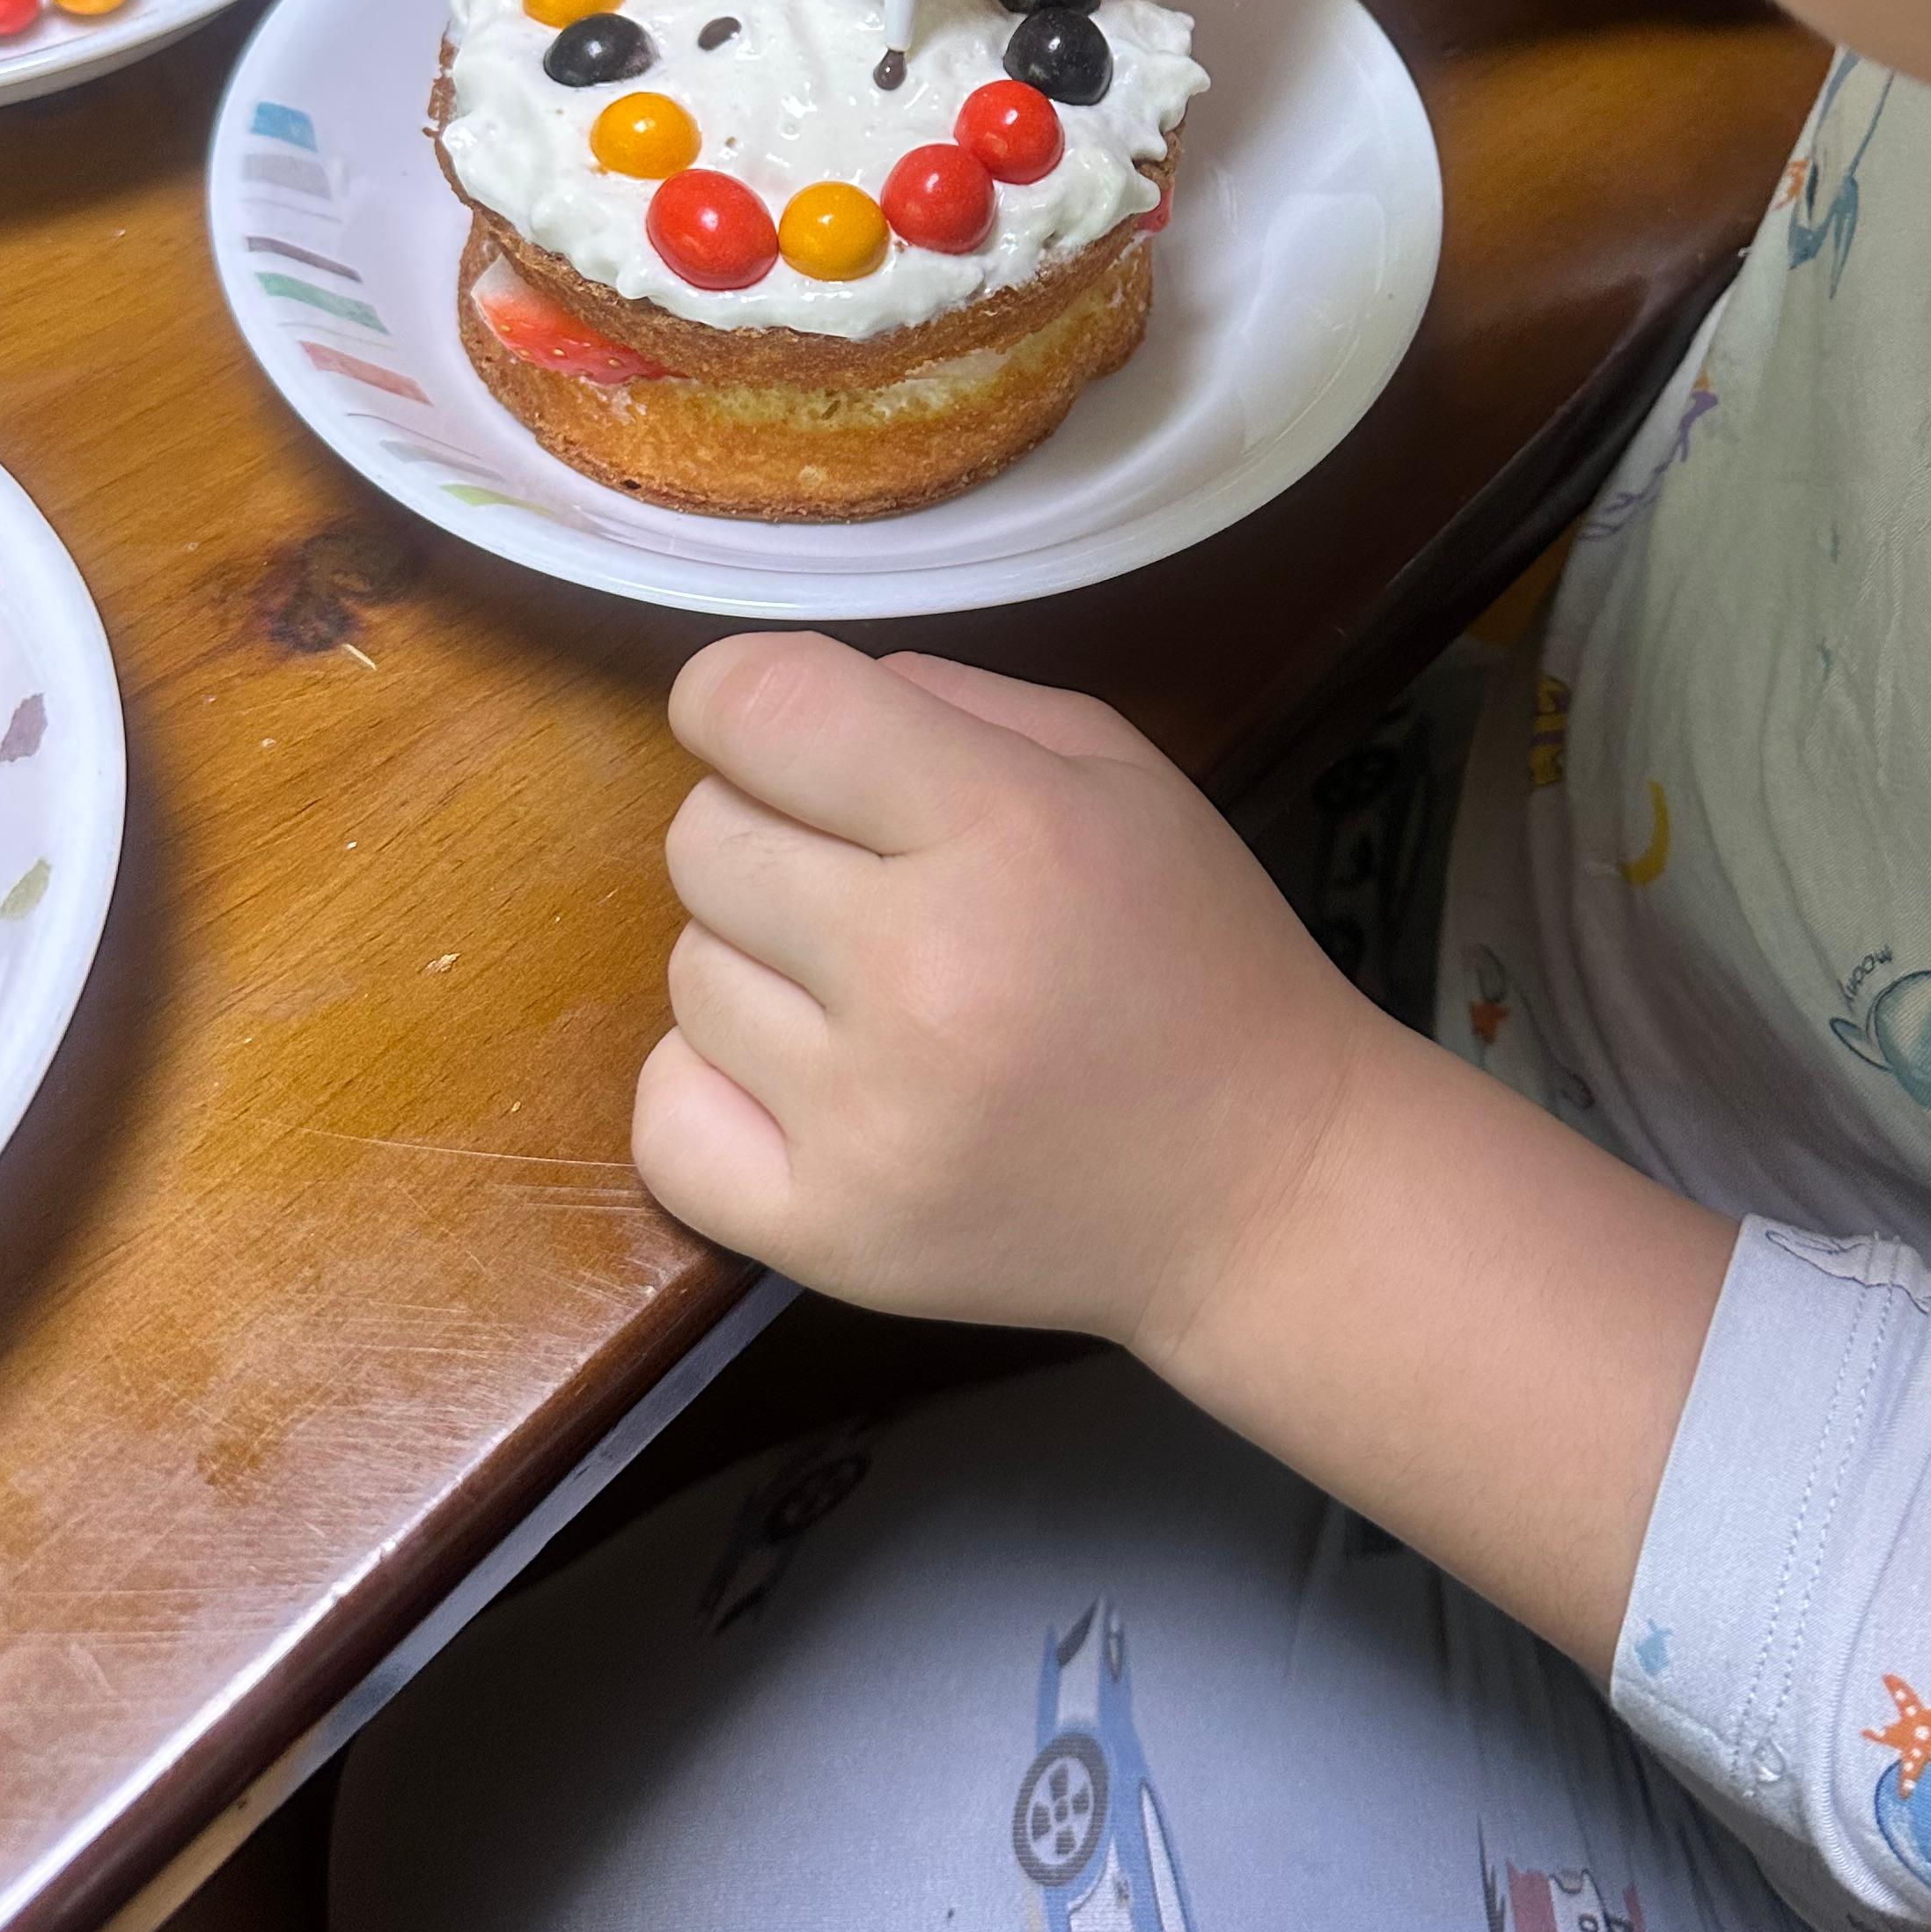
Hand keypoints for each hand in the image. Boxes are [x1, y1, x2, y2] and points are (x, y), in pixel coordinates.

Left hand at [637, 631, 1375, 1349]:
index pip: (759, 705)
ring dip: (758, 965)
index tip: (771, 732)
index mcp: (1004, 826)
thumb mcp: (1117, 769)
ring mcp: (866, 1116)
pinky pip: (665, 1116)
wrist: (1266, 1183)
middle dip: (768, 834)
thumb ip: (945, 700)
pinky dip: (715, 1089)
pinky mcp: (829, 1235)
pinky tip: (812, 1083)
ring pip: (684, 971)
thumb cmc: (1189, 953)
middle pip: (702, 836)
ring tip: (873, 997)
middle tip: (868, 884)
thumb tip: (775, 704)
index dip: (734, 697)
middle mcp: (921, 969)